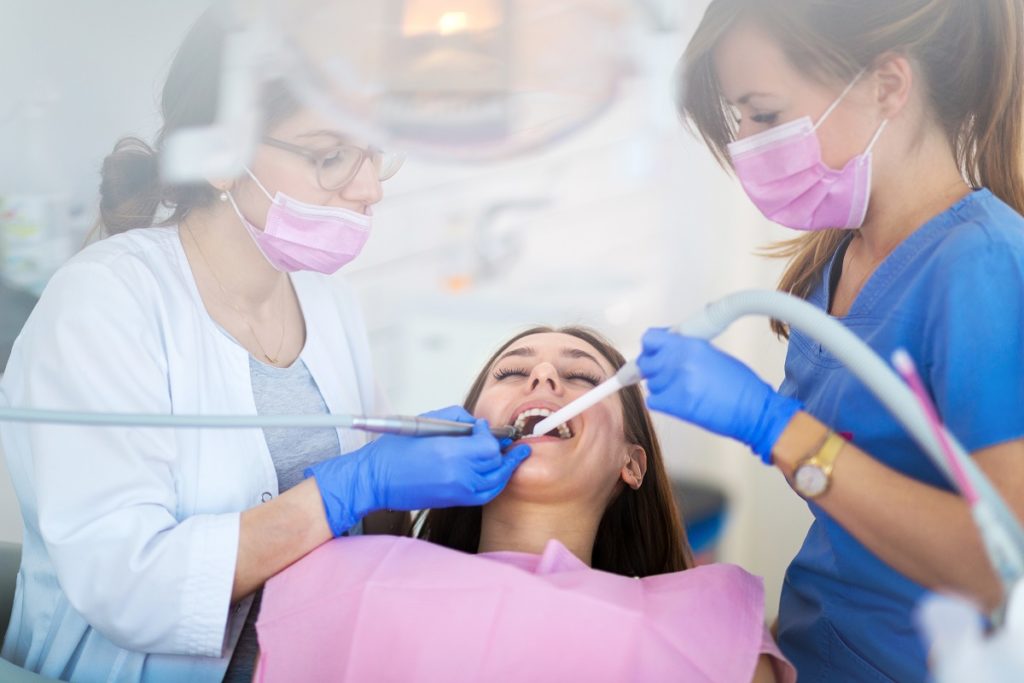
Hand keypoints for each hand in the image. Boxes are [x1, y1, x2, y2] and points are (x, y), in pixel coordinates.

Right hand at [306, 406, 530, 535]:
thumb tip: (476, 424)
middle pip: (495, 462)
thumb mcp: (425, 423)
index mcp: (449, 453)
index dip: (490, 434)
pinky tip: (500, 473)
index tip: (482, 427)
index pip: (488, 445)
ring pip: (496, 480)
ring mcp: (457, 491)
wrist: (375, 480)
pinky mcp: (453, 501)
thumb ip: (456, 419)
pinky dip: (496, 483)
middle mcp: (458, 475)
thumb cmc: (394, 451)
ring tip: (515, 456)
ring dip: (506, 466)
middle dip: (502, 448)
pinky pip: (485, 494)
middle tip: (506, 439)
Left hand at [635, 329, 801, 462]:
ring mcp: (675, 383)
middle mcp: (679, 361)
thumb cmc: (740, 385)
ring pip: (650, 383)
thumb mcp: (712, 354)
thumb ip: (687, 349)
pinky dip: (661, 403)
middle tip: (668, 374)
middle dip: (653, 368)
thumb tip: (669, 350)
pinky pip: (652, 401)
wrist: (753, 411)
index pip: (650, 339)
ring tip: (683, 390)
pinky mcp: (674, 404)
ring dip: (661, 386)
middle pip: (645, 362)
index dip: (651, 347)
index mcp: (690, 345)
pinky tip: (678, 402)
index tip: (654, 352)